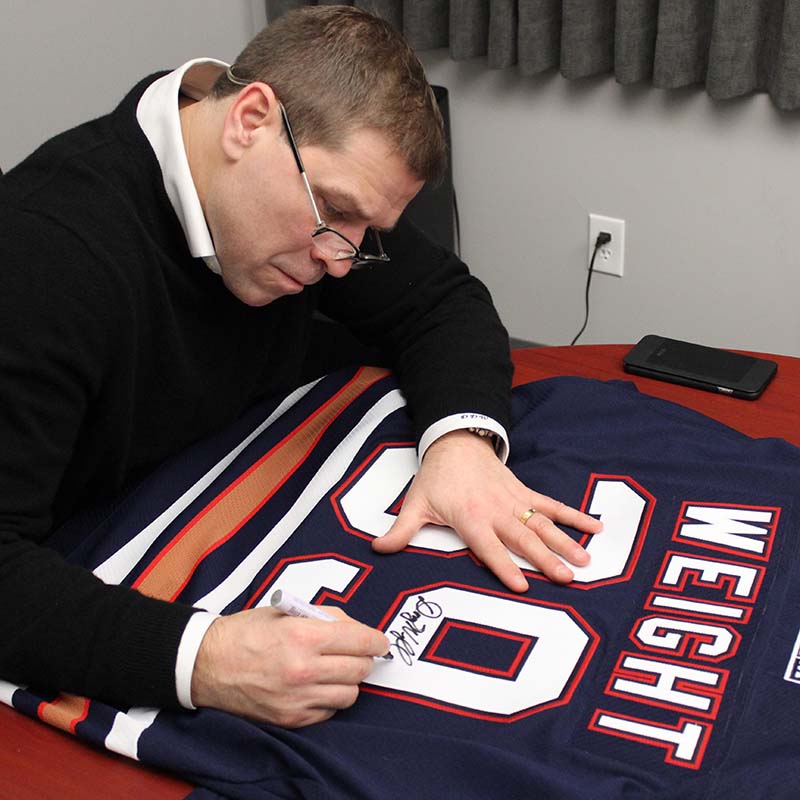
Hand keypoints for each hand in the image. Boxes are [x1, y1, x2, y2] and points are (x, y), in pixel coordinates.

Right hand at [191, 606, 389, 727]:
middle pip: (360, 670)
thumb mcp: (286, 611)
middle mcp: (303, 670)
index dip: (376, 641)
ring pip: (349, 694)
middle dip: (364, 659)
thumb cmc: (245, 632)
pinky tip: (317, 686)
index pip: (360, 641)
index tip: (380, 642)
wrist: (206, 664)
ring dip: (348, 681)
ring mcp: (297, 698)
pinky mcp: (290, 719)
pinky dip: (329, 699)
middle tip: (357, 653)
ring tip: (334, 670)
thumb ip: (324, 618)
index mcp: (303, 636)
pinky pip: (328, 712)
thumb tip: (356, 629)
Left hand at [371, 429, 601, 590]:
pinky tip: (595, 527)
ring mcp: (514, 500)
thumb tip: (376, 549)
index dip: (504, 565)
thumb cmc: (436, 478)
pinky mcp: (525, 493)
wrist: (455, 442)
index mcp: (470, 517)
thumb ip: (401, 530)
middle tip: (566, 579)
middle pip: (523, 538)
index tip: (523, 585)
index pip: (488, 546)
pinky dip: (574, 515)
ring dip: (565, 541)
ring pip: (543, 523)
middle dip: (545, 559)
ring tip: (584, 561)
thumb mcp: (415, 503)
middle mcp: (496, 510)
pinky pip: (552, 505)